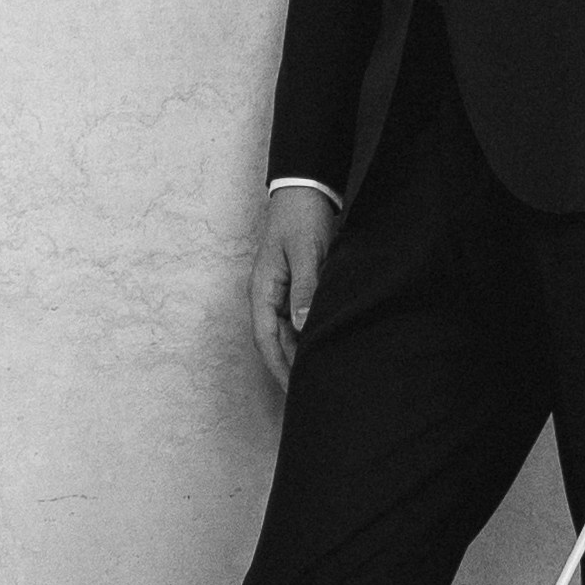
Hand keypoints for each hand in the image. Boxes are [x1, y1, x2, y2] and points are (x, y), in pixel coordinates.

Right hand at [250, 184, 339, 395]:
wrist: (304, 190)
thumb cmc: (301, 217)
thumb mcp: (305, 251)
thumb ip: (305, 288)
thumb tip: (302, 326)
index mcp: (262, 290)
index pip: (267, 340)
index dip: (279, 367)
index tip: (293, 390)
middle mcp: (267, 295)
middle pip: (276, 342)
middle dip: (289, 368)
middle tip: (309, 394)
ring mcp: (280, 291)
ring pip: (287, 332)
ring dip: (299, 354)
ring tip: (317, 377)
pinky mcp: (295, 285)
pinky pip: (298, 319)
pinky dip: (307, 336)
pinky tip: (322, 346)